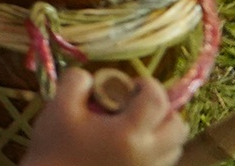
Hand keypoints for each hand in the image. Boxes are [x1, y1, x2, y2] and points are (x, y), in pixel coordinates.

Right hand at [23, 71, 184, 165]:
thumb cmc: (56, 147)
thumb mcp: (58, 107)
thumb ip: (76, 82)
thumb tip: (91, 77)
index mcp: (129, 133)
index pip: (157, 100)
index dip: (149, 84)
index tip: (132, 82)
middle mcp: (148, 154)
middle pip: (178, 127)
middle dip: (165, 109)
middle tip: (140, 103)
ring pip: (175, 147)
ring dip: (164, 130)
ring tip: (137, 124)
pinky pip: (163, 162)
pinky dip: (157, 148)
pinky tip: (131, 144)